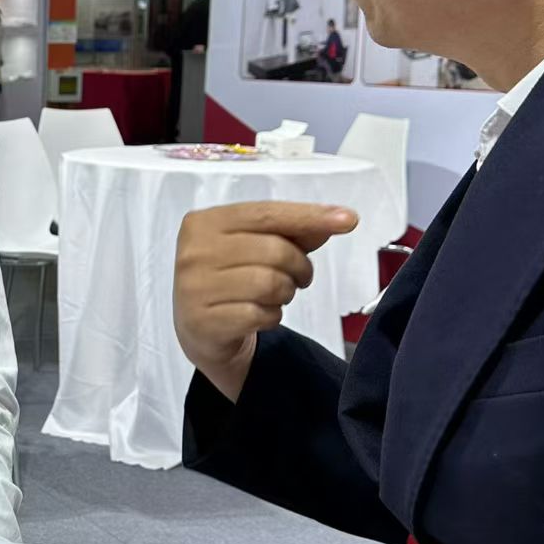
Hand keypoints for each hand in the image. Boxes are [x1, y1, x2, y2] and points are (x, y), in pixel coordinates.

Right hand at [173, 201, 357, 402]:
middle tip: (299, 277)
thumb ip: (293, 230)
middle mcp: (194, 251)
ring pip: (271, 284)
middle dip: (300, 267)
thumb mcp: (257, 246)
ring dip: (286, 293)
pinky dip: (272, 317)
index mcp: (205, 222)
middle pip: (275, 250)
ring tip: (276, 296)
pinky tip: (260, 315)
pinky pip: (260, 314)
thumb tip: (339, 219)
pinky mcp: (204, 321)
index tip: (349, 220)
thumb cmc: (233, 278)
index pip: (266, 214)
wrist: (201, 329)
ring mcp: (195, 287)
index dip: (309, 216)